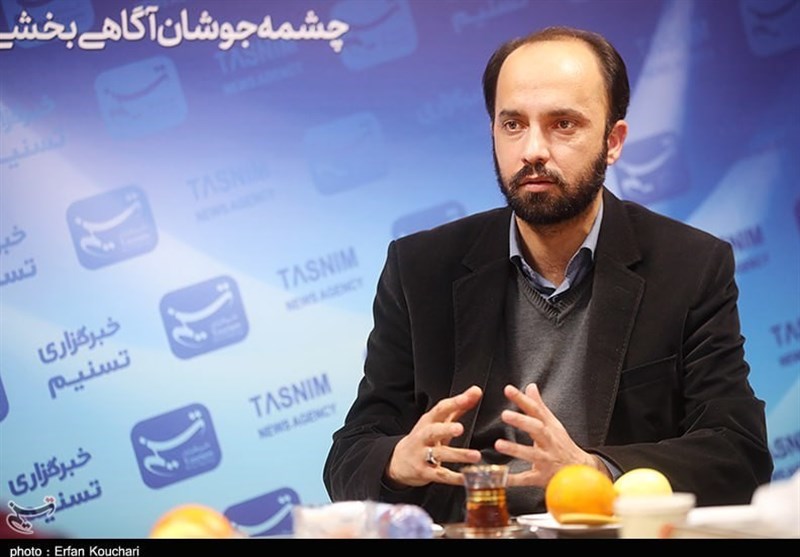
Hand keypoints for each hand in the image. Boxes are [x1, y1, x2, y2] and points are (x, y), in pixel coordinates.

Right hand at [385, 386, 482, 486]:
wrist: (399, 461)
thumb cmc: (424, 438)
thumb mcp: (438, 421)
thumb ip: (458, 407)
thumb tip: (476, 391)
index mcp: (428, 421)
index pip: (440, 409)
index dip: (455, 402)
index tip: (470, 396)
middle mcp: (423, 437)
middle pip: (433, 431)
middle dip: (445, 429)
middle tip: (460, 428)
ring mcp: (422, 455)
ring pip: (439, 454)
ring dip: (458, 455)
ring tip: (475, 456)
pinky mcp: (424, 472)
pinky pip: (440, 475)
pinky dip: (454, 478)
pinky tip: (466, 478)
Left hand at [495, 383, 609, 486]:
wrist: (581, 471)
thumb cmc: (562, 445)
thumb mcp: (552, 424)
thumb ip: (539, 406)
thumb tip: (530, 387)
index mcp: (549, 428)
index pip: (536, 410)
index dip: (522, 399)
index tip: (509, 390)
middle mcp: (549, 442)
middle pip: (538, 429)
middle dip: (522, 422)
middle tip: (505, 414)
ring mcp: (547, 460)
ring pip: (532, 454)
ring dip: (516, 449)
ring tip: (499, 444)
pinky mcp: (542, 478)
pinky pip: (528, 479)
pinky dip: (515, 479)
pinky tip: (502, 477)